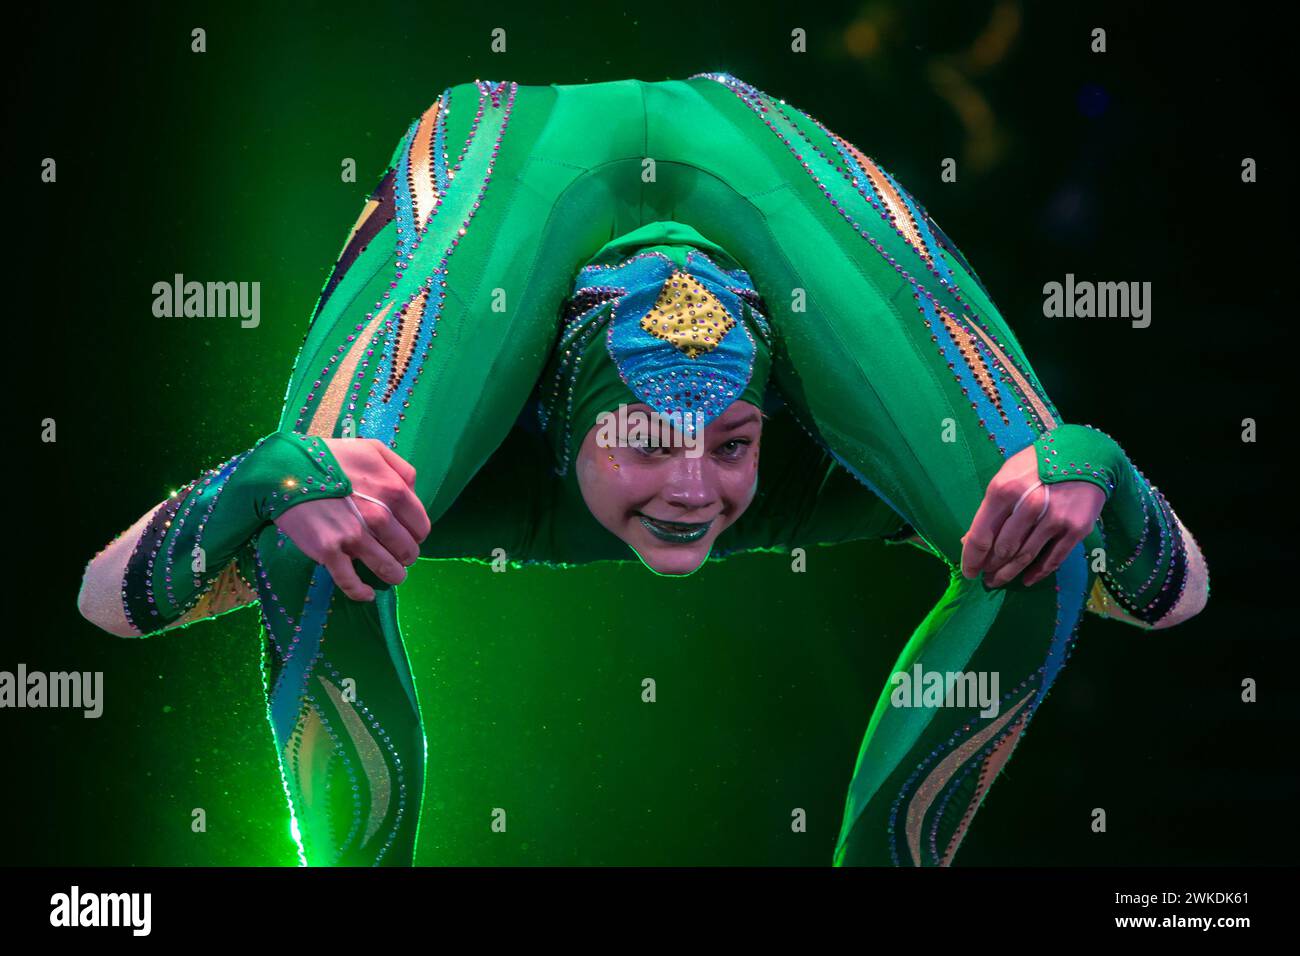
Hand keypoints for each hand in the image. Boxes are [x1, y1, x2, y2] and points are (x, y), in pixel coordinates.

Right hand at [273, 438, 430, 600]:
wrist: (284, 468)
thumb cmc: (329, 456)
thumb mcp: (372, 449)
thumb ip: (400, 468)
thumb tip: (413, 491)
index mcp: (393, 490)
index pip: (420, 526)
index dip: (415, 534)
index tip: (407, 535)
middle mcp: (379, 515)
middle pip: (407, 550)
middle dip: (406, 555)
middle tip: (398, 554)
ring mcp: (354, 536)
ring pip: (388, 569)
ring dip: (394, 575)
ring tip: (392, 575)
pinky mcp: (329, 551)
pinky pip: (351, 582)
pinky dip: (362, 592)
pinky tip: (368, 594)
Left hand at [960, 444, 1104, 587]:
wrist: (1085, 454)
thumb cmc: (1039, 464)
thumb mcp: (1007, 476)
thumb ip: (991, 508)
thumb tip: (969, 540)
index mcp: (1004, 490)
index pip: (982, 534)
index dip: (972, 558)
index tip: (968, 572)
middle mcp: (1028, 505)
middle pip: (1003, 549)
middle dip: (990, 567)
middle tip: (985, 578)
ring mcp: (1055, 518)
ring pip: (1025, 556)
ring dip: (1009, 573)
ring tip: (998, 580)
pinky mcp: (1076, 528)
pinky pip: (1053, 559)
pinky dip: (1038, 573)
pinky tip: (1026, 580)